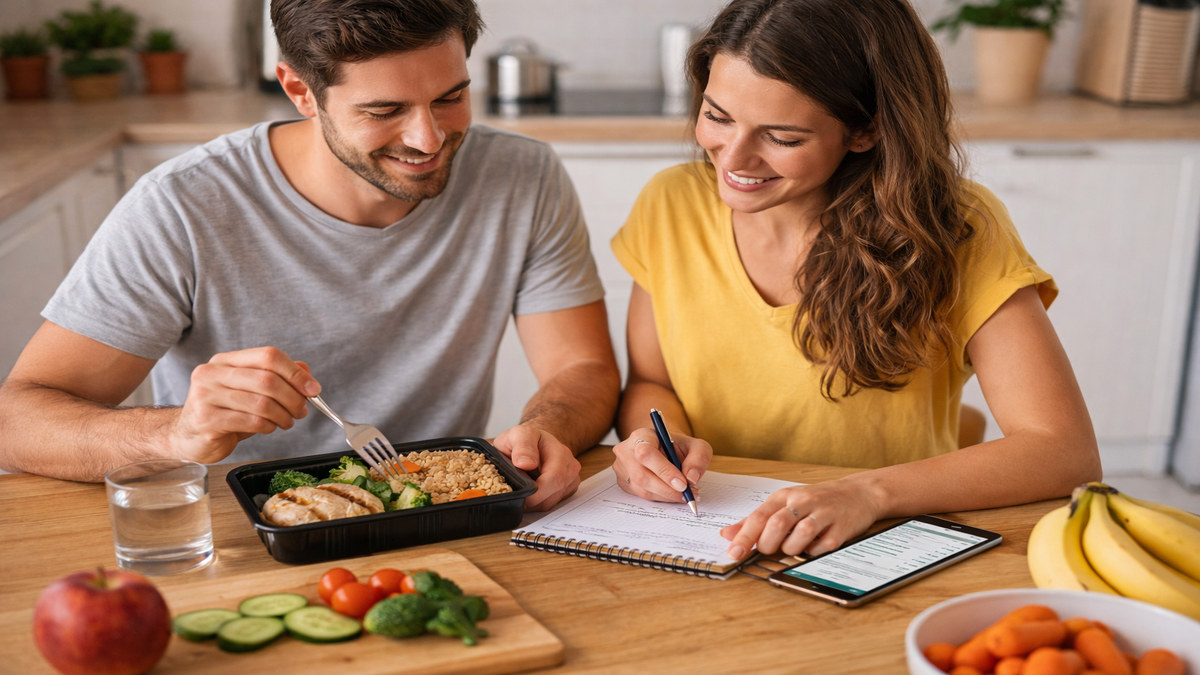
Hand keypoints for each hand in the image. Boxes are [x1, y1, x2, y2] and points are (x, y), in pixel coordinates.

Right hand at [170, 347, 319, 462]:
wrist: (188, 437)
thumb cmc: (224, 412)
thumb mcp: (251, 392)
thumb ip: (277, 378)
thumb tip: (306, 371)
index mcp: (225, 361)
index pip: (268, 356)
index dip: (295, 373)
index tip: (313, 389)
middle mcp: (212, 373)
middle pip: (267, 379)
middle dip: (293, 398)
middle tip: (302, 411)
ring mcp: (205, 396)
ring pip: (261, 403)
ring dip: (283, 415)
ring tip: (286, 422)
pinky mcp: (205, 420)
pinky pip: (251, 421)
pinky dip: (268, 426)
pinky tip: (269, 428)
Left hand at [492, 423, 580, 510]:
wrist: (532, 442)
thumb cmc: (524, 440)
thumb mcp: (518, 434)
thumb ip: (522, 446)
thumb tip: (527, 464)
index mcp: (560, 451)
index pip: (555, 479)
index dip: (536, 493)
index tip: (519, 496)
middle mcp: (571, 466)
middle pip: (553, 495)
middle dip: (531, 499)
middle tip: (515, 493)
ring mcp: (571, 479)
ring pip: (551, 502)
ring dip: (533, 502)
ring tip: (521, 490)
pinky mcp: (568, 490)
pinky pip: (552, 504)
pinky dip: (537, 502)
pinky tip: (530, 492)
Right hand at [612, 428, 711, 503]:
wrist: (663, 448)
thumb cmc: (678, 447)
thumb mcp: (696, 446)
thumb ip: (698, 459)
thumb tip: (691, 479)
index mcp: (641, 436)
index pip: (646, 453)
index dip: (664, 471)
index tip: (683, 484)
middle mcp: (626, 451)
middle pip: (641, 475)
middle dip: (667, 489)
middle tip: (687, 494)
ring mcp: (622, 468)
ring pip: (642, 489)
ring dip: (666, 496)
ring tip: (685, 494)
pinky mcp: (623, 483)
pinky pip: (641, 496)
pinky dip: (661, 498)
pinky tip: (673, 494)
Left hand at [719, 478, 883, 559]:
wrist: (858, 493)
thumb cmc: (816, 501)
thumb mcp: (784, 504)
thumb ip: (755, 520)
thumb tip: (727, 535)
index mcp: (785, 496)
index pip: (759, 517)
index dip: (744, 537)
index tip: (733, 553)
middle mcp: (803, 501)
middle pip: (777, 524)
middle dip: (769, 544)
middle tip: (770, 549)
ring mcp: (824, 514)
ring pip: (800, 536)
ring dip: (792, 548)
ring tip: (793, 546)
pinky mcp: (841, 529)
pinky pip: (822, 547)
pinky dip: (813, 552)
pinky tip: (813, 546)